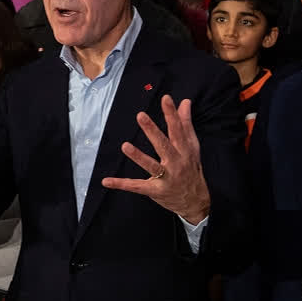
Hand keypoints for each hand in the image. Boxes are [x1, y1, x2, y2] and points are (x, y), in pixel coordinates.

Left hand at [101, 95, 210, 223]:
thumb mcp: (192, 146)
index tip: (166, 99)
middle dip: (152, 131)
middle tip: (141, 116)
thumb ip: (186, 124)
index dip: (172, 114)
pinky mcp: (155, 191)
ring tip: (125, 146)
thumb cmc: (192, 169)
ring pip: (151, 166)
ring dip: (138, 156)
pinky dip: (121, 184)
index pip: (178, 129)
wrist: (195, 201)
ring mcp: (166, 178)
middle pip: (164, 145)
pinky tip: (106, 181)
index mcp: (184, 150)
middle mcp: (176, 163)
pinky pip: (137, 186)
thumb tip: (184, 102)